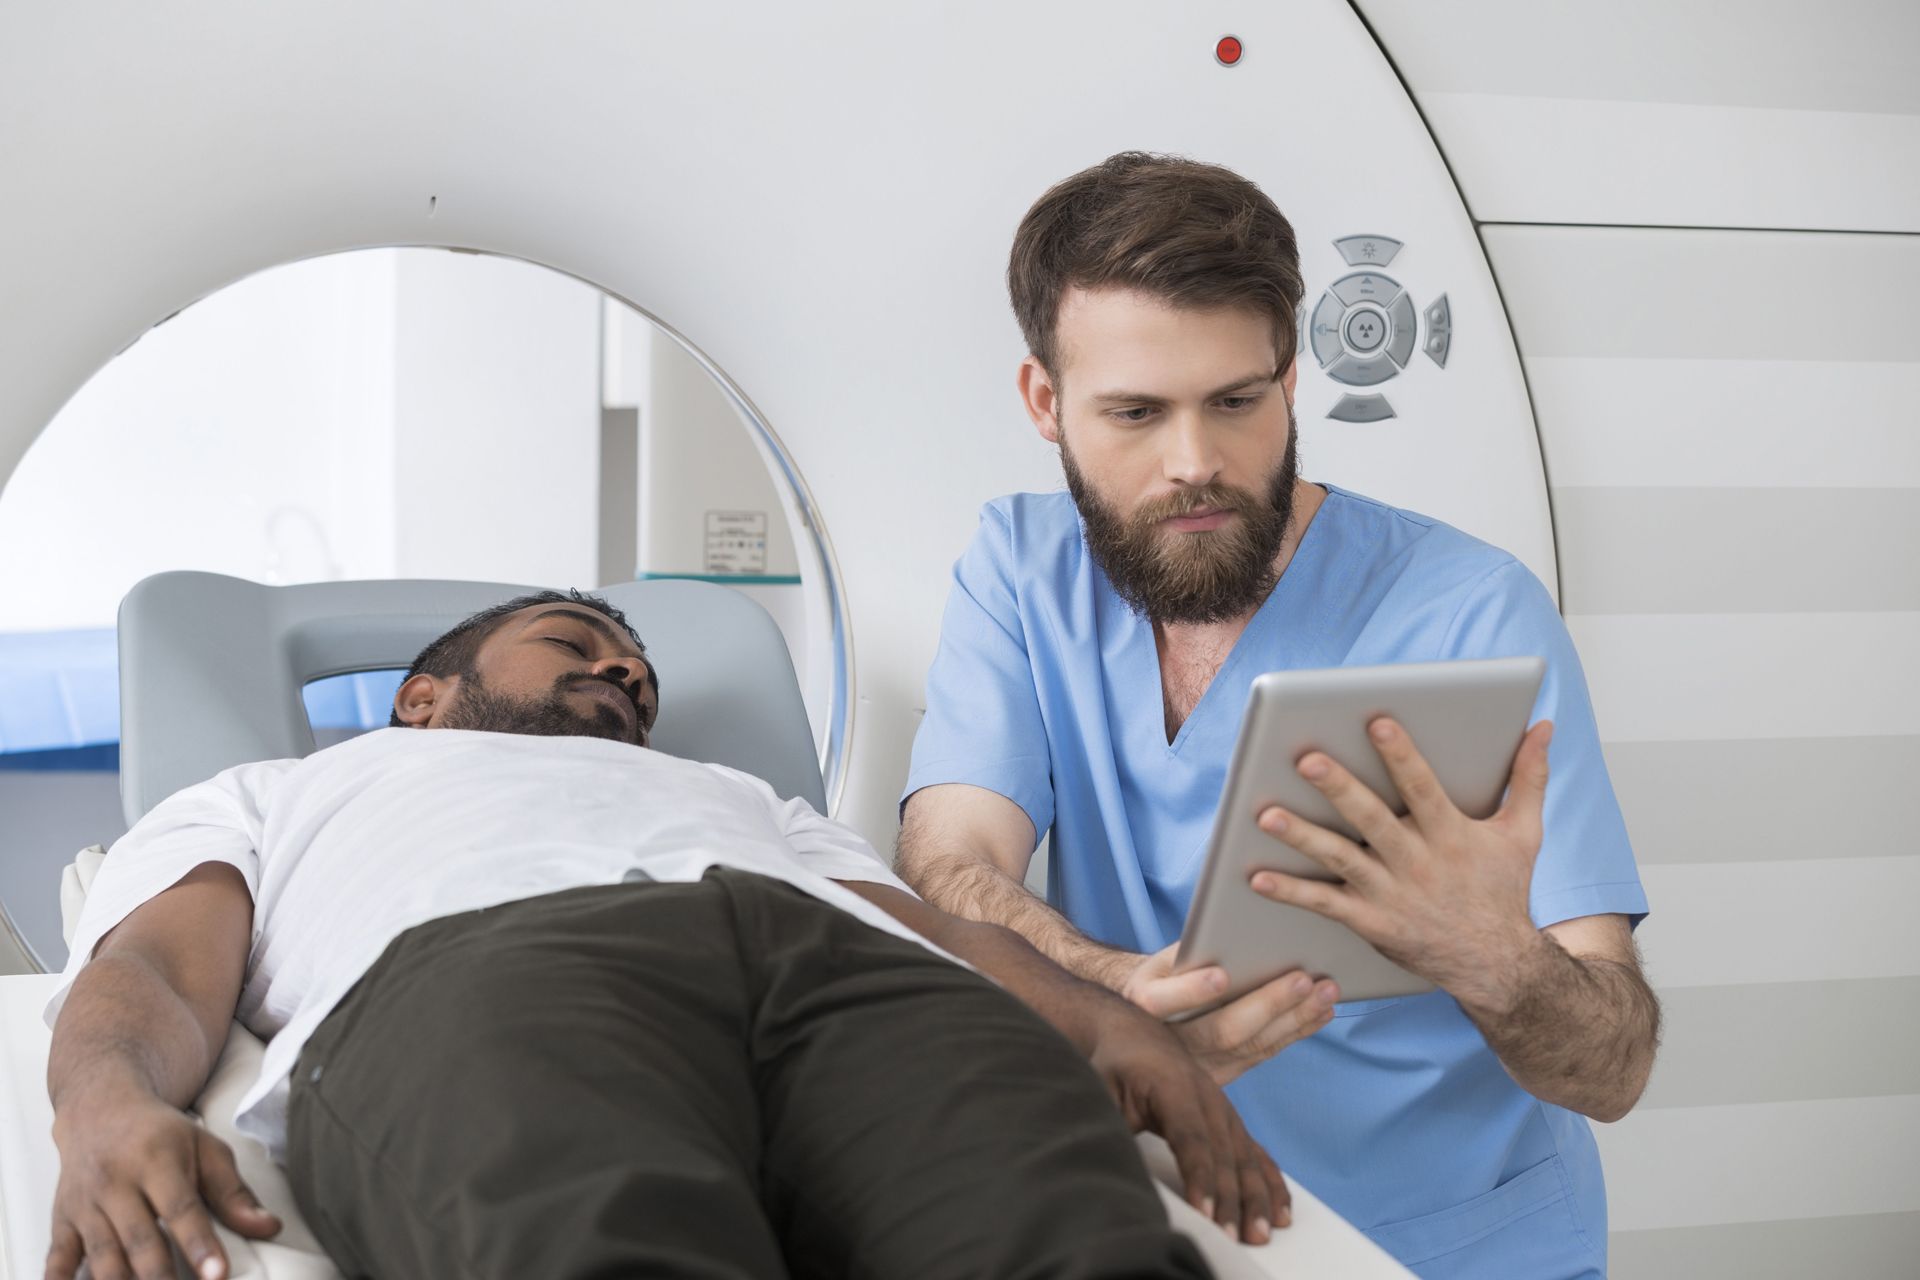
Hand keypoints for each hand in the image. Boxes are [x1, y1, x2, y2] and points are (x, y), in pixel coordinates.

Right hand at [46, 1084, 280, 1279]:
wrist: (99, 1109)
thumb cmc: (160, 1134)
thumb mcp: (204, 1149)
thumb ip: (234, 1192)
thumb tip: (269, 1227)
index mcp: (158, 1161)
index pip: (182, 1209)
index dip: (200, 1245)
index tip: (216, 1275)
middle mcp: (117, 1183)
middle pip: (140, 1240)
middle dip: (160, 1278)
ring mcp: (86, 1204)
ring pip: (102, 1255)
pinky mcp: (62, 1220)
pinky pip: (57, 1258)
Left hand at [1086, 1003, 1291, 1244]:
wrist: (1134, 1035)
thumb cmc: (1111, 1066)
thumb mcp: (1099, 1088)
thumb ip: (1106, 1122)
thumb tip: (1107, 1160)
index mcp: (1171, 1083)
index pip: (1190, 1137)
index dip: (1200, 1176)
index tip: (1205, 1211)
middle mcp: (1206, 1095)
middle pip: (1223, 1153)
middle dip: (1231, 1198)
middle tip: (1234, 1237)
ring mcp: (1223, 1109)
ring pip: (1245, 1157)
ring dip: (1256, 1197)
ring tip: (1260, 1233)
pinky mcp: (1230, 1123)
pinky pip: (1256, 1155)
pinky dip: (1270, 1183)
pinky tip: (1280, 1212)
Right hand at [1122, 943, 1337, 1084]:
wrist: (1148, 1022)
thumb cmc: (1162, 978)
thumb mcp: (1162, 961)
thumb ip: (1189, 951)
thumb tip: (1233, 931)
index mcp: (1144, 1006)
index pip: (1162, 1003)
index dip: (1191, 991)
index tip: (1221, 975)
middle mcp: (1170, 1045)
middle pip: (1222, 1031)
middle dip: (1268, 1004)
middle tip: (1304, 979)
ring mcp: (1200, 1067)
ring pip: (1251, 1047)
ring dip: (1294, 1019)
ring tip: (1326, 991)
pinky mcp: (1224, 1076)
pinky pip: (1264, 1054)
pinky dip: (1296, 1032)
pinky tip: (1321, 1012)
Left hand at [1247, 717, 1551, 1009]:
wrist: (1496, 964)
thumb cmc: (1504, 890)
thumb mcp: (1523, 834)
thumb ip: (1530, 777)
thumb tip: (1544, 726)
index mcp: (1452, 834)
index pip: (1423, 787)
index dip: (1402, 755)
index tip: (1378, 722)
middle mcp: (1418, 862)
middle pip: (1373, 819)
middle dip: (1339, 788)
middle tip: (1305, 759)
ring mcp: (1391, 894)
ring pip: (1340, 859)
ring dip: (1302, 837)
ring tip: (1266, 813)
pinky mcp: (1371, 922)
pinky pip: (1325, 905)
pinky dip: (1290, 892)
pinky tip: (1257, 876)